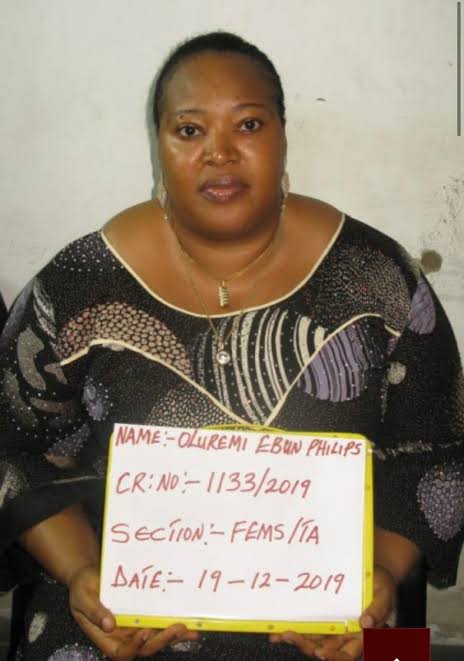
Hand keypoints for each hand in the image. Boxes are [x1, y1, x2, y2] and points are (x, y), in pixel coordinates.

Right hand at [69, 564, 198, 659]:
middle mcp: (123, 636)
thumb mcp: (83, 596)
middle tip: (177, 628)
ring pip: (156, 639)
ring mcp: (135, 627)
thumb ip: (94, 611)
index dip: (134, 647)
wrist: (89, 574)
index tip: (144, 633)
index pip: (121, 652)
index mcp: (106, 637)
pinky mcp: (145, 615)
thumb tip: (109, 625)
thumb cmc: (82, 587)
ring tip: (191, 628)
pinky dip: (175, 625)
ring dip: (174, 636)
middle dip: (161, 641)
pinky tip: (191, 623)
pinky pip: (160, 623)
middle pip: (144, 648)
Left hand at [269, 565, 395, 659]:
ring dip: (296, 640)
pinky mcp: (323, 617)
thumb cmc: (381, 586)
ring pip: (313, 640)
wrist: (373, 573)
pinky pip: (308, 627)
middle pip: (325, 649)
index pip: (347, 654)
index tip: (320, 653)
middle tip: (290, 637)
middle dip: (306, 647)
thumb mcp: (385, 595)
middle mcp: (345, 636)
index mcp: (361, 636)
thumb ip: (379, 610)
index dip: (333, 655)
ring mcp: (332, 628)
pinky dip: (294, 629)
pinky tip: (278, 630)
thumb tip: (366, 623)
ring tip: (279, 634)